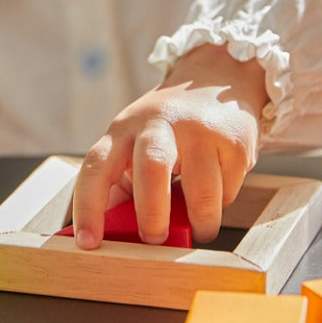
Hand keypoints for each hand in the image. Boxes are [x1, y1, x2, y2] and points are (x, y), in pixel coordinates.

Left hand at [71, 43, 266, 248]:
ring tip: (199, 227)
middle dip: (151, 214)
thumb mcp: (135, 144)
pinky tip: (218, 188)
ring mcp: (200, 130)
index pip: (97, 166)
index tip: (87, 242)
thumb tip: (110, 239)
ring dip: (200, 223)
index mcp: (125, 129)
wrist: (218, 81)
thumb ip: (122, 187)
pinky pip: (228, 193)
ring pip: (201, 193)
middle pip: (152, 169)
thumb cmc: (168, 128)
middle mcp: (160, 123)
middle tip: (154, 238)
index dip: (88, 206)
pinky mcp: (234, 142)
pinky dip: (222, 205)